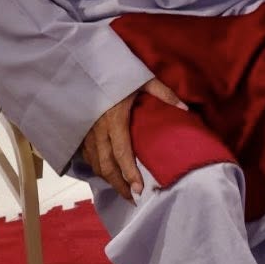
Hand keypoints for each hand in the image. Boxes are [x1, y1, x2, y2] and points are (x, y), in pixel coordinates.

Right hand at [82, 78, 186, 201]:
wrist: (83, 64)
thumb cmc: (115, 72)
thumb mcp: (140, 78)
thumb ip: (163, 93)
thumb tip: (185, 108)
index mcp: (114, 119)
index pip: (122, 153)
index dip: (130, 174)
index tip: (139, 190)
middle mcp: (98, 129)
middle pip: (107, 166)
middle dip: (119, 185)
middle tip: (133, 198)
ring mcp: (86, 132)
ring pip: (95, 164)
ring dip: (108, 180)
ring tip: (123, 190)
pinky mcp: (79, 131)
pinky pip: (87, 156)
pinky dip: (97, 167)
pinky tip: (107, 173)